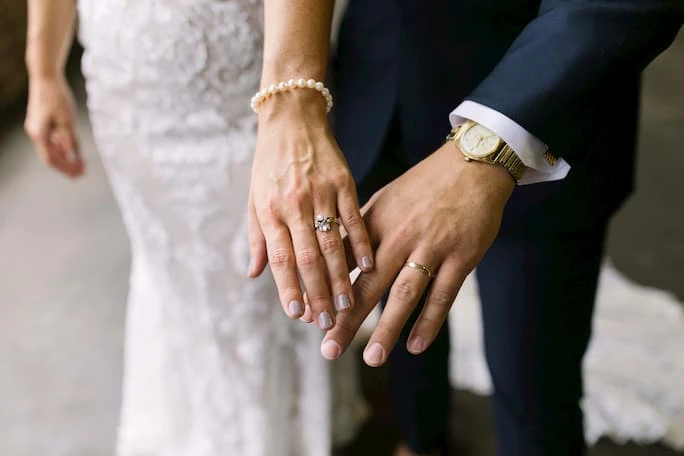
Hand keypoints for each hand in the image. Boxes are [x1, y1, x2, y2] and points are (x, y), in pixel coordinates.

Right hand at [24, 75, 83, 177]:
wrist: (45, 76)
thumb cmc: (56, 96)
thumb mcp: (67, 120)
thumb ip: (70, 140)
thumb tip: (73, 157)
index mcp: (39, 134)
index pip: (51, 159)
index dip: (66, 168)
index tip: (79, 174)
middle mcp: (35, 133)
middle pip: (51, 156)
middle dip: (67, 165)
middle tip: (82, 172)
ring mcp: (37, 127)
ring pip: (52, 148)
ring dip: (66, 157)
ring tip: (81, 163)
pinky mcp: (41, 121)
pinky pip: (52, 139)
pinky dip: (62, 146)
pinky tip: (74, 149)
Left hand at [248, 89, 373, 329]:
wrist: (291, 119)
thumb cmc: (269, 163)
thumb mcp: (255, 197)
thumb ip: (257, 237)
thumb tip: (255, 273)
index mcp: (270, 211)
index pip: (281, 258)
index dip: (288, 288)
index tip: (297, 314)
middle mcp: (294, 204)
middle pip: (307, 257)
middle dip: (317, 293)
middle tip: (326, 322)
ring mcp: (321, 193)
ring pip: (332, 243)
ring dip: (340, 277)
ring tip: (347, 305)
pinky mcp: (344, 182)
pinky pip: (354, 218)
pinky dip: (361, 243)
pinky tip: (369, 266)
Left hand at [321, 141, 514, 364]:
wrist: (471, 166)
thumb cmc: (423, 186)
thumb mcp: (384, 199)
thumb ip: (361, 228)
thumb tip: (334, 254)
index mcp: (376, 222)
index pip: (344, 263)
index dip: (326, 291)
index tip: (311, 318)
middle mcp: (400, 236)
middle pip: (368, 284)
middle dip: (347, 319)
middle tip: (329, 349)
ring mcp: (432, 247)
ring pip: (405, 293)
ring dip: (387, 327)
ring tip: (371, 358)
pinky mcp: (461, 257)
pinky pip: (443, 295)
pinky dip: (429, 321)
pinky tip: (415, 346)